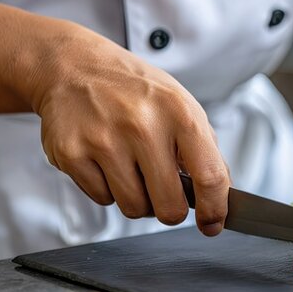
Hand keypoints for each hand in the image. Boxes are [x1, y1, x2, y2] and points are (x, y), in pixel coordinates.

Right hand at [32, 24, 229, 235]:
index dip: (215, 210)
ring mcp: (104, 140)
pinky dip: (107, 188)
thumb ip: (205, 150)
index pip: (209, 177)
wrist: (74, 67)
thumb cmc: (135, 91)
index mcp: (180, 113)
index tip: (212, 224)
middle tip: (165, 193)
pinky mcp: (71, 153)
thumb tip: (221, 197)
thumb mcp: (182, 106)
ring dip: (137, 198)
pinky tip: (105, 159)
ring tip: (132, 167)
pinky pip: (102, 199)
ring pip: (134, 208)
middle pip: (169, 207)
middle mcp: (142, 125)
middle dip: (171, 209)